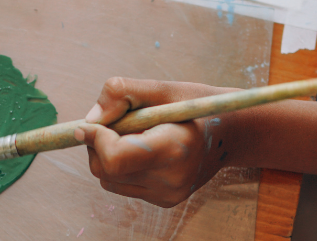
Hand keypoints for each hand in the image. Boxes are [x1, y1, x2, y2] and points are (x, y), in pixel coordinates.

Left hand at [75, 77, 232, 207]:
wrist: (229, 134)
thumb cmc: (195, 105)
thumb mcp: (162, 88)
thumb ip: (122, 93)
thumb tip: (90, 120)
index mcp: (174, 149)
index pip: (116, 158)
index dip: (95, 139)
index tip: (87, 124)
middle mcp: (171, 180)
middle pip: (106, 170)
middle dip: (97, 144)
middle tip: (116, 122)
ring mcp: (168, 195)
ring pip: (108, 179)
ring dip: (107, 155)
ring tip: (135, 135)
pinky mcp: (164, 201)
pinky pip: (122, 185)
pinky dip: (121, 167)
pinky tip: (144, 151)